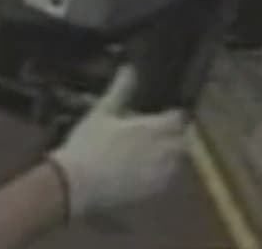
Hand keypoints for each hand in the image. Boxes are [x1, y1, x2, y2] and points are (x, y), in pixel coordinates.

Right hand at [47, 66, 187, 219]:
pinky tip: (145, 174)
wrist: (78, 186)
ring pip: (178, 162)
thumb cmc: (88, 145)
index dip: (172, 116)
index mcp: (154, 127)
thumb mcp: (101, 112)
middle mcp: (165, 150)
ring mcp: (162, 174)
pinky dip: (163, 176)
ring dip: (171, 156)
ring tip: (152, 155)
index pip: (178, 118)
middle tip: (156, 136)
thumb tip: (129, 67)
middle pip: (183, 141)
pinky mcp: (156, 193)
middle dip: (174, 136)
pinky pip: (169, 182)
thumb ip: (120, 90)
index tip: (163, 115)